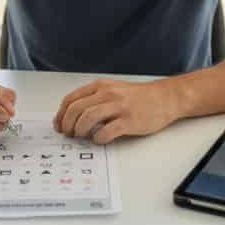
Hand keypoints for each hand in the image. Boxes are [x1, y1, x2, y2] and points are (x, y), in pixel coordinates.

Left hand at [53, 78, 174, 143]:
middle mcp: (109, 94)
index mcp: (101, 85)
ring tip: (83, 136)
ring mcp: (119, 107)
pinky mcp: (129, 121)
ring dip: (80, 131)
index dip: (61, 115)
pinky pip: (106, 132)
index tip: (59, 125)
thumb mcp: (113, 90)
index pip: (71, 99)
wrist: (165, 98)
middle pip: (76, 109)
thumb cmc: (139, 97)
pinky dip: (98, 138)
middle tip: (68, 134)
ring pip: (88, 119)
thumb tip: (71, 117)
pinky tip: (100, 139)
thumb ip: (94, 99)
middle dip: (67, 125)